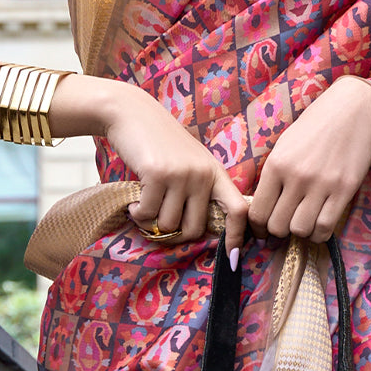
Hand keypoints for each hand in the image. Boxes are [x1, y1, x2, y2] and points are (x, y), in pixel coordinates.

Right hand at [101, 83, 250, 255]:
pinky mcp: (158, 174)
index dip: (237, 236)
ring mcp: (182, 174)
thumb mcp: (190, 162)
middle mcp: (203, 174)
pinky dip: (137, 214)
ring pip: (169, 225)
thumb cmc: (159, 143)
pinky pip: (148, 214)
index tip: (233, 257)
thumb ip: (198, 189)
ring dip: (151, 224)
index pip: (238, 209)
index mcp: (215, 173)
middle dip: (175, 234)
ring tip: (144, 207)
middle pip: (195, 229)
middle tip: (159, 224)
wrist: (131, 113)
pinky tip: (134, 201)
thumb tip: (196, 231)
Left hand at [248, 77, 370, 242]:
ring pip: (300, 230)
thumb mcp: (284, 146)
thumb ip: (273, 176)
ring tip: (305, 222)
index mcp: (276, 165)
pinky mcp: (344, 190)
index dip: (258, 228)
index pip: (257, 212)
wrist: (351, 112)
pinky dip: (320, 233)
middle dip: (279, 231)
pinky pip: (325, 227)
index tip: (264, 230)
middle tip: (286, 224)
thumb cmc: (314, 128)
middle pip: (278, 226)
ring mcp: (321, 184)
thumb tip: (262, 210)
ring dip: (301, 232)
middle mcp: (296, 176)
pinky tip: (320, 224)